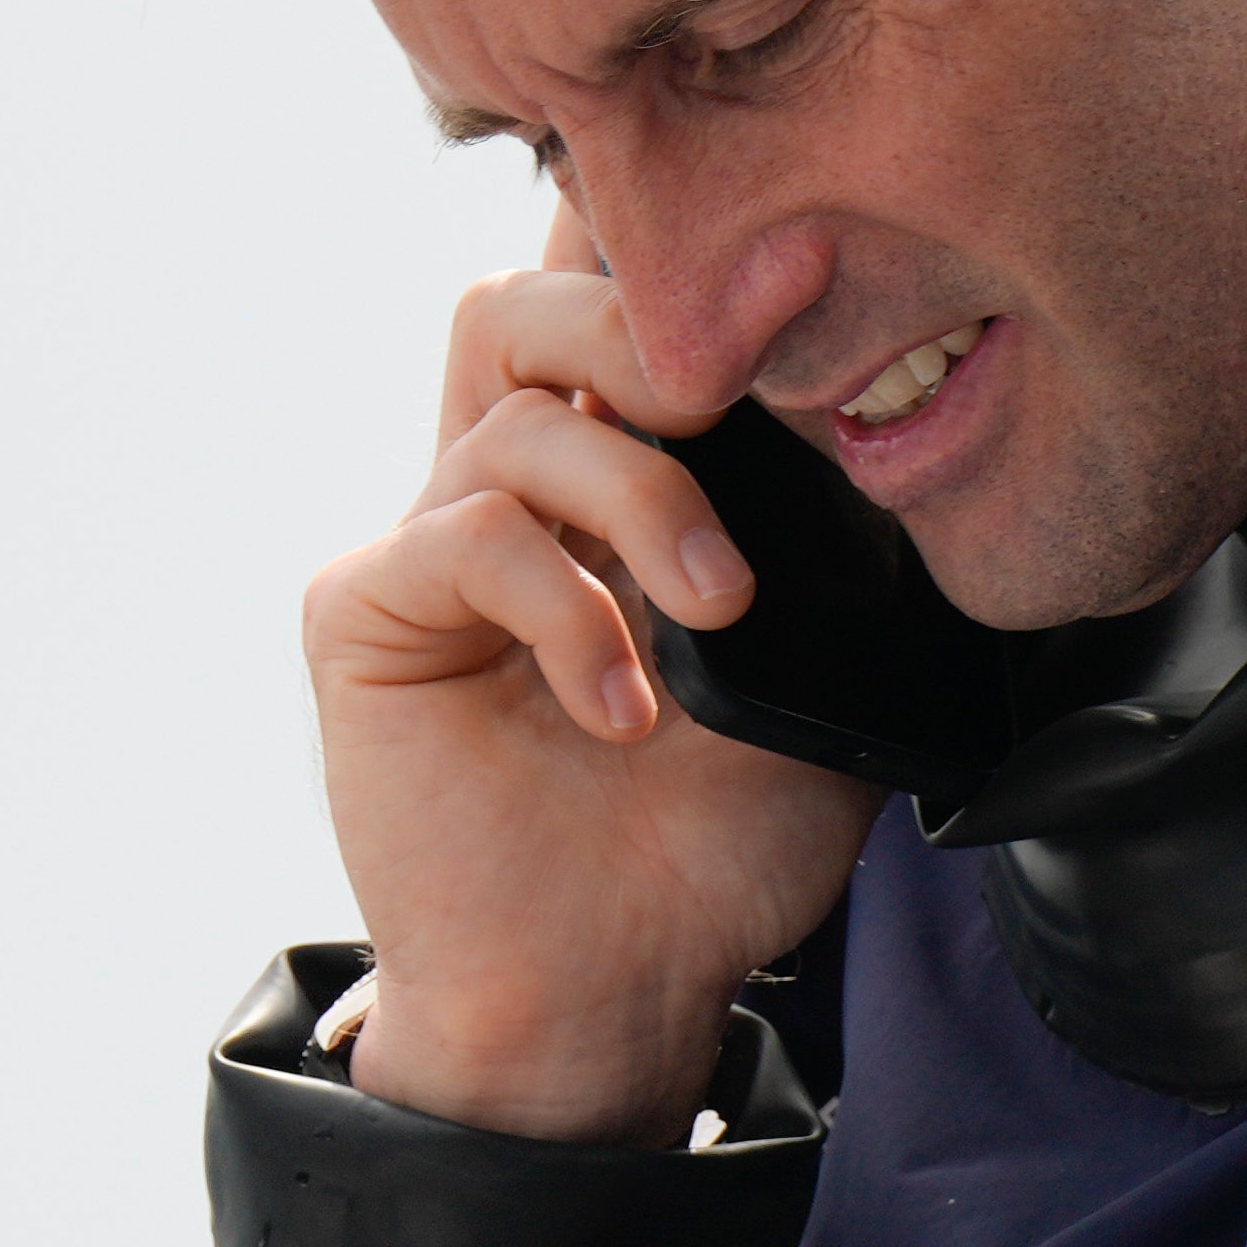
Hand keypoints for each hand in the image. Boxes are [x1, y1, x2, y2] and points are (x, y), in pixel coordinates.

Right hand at [304, 227, 880, 1142]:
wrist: (622, 987)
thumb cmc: (717, 844)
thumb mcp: (826, 668)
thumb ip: (834, 536)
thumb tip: (877, 406)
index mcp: (617, 480)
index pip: (625, 313)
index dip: (693, 262)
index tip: (815, 259)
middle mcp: (514, 491)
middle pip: (530, 298)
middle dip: (643, 317)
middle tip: (735, 399)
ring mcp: (433, 544)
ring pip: (516, 410)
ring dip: (643, 494)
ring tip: (717, 609)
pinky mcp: (368, 613)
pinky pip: (463, 536)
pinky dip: (565, 608)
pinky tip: (624, 708)